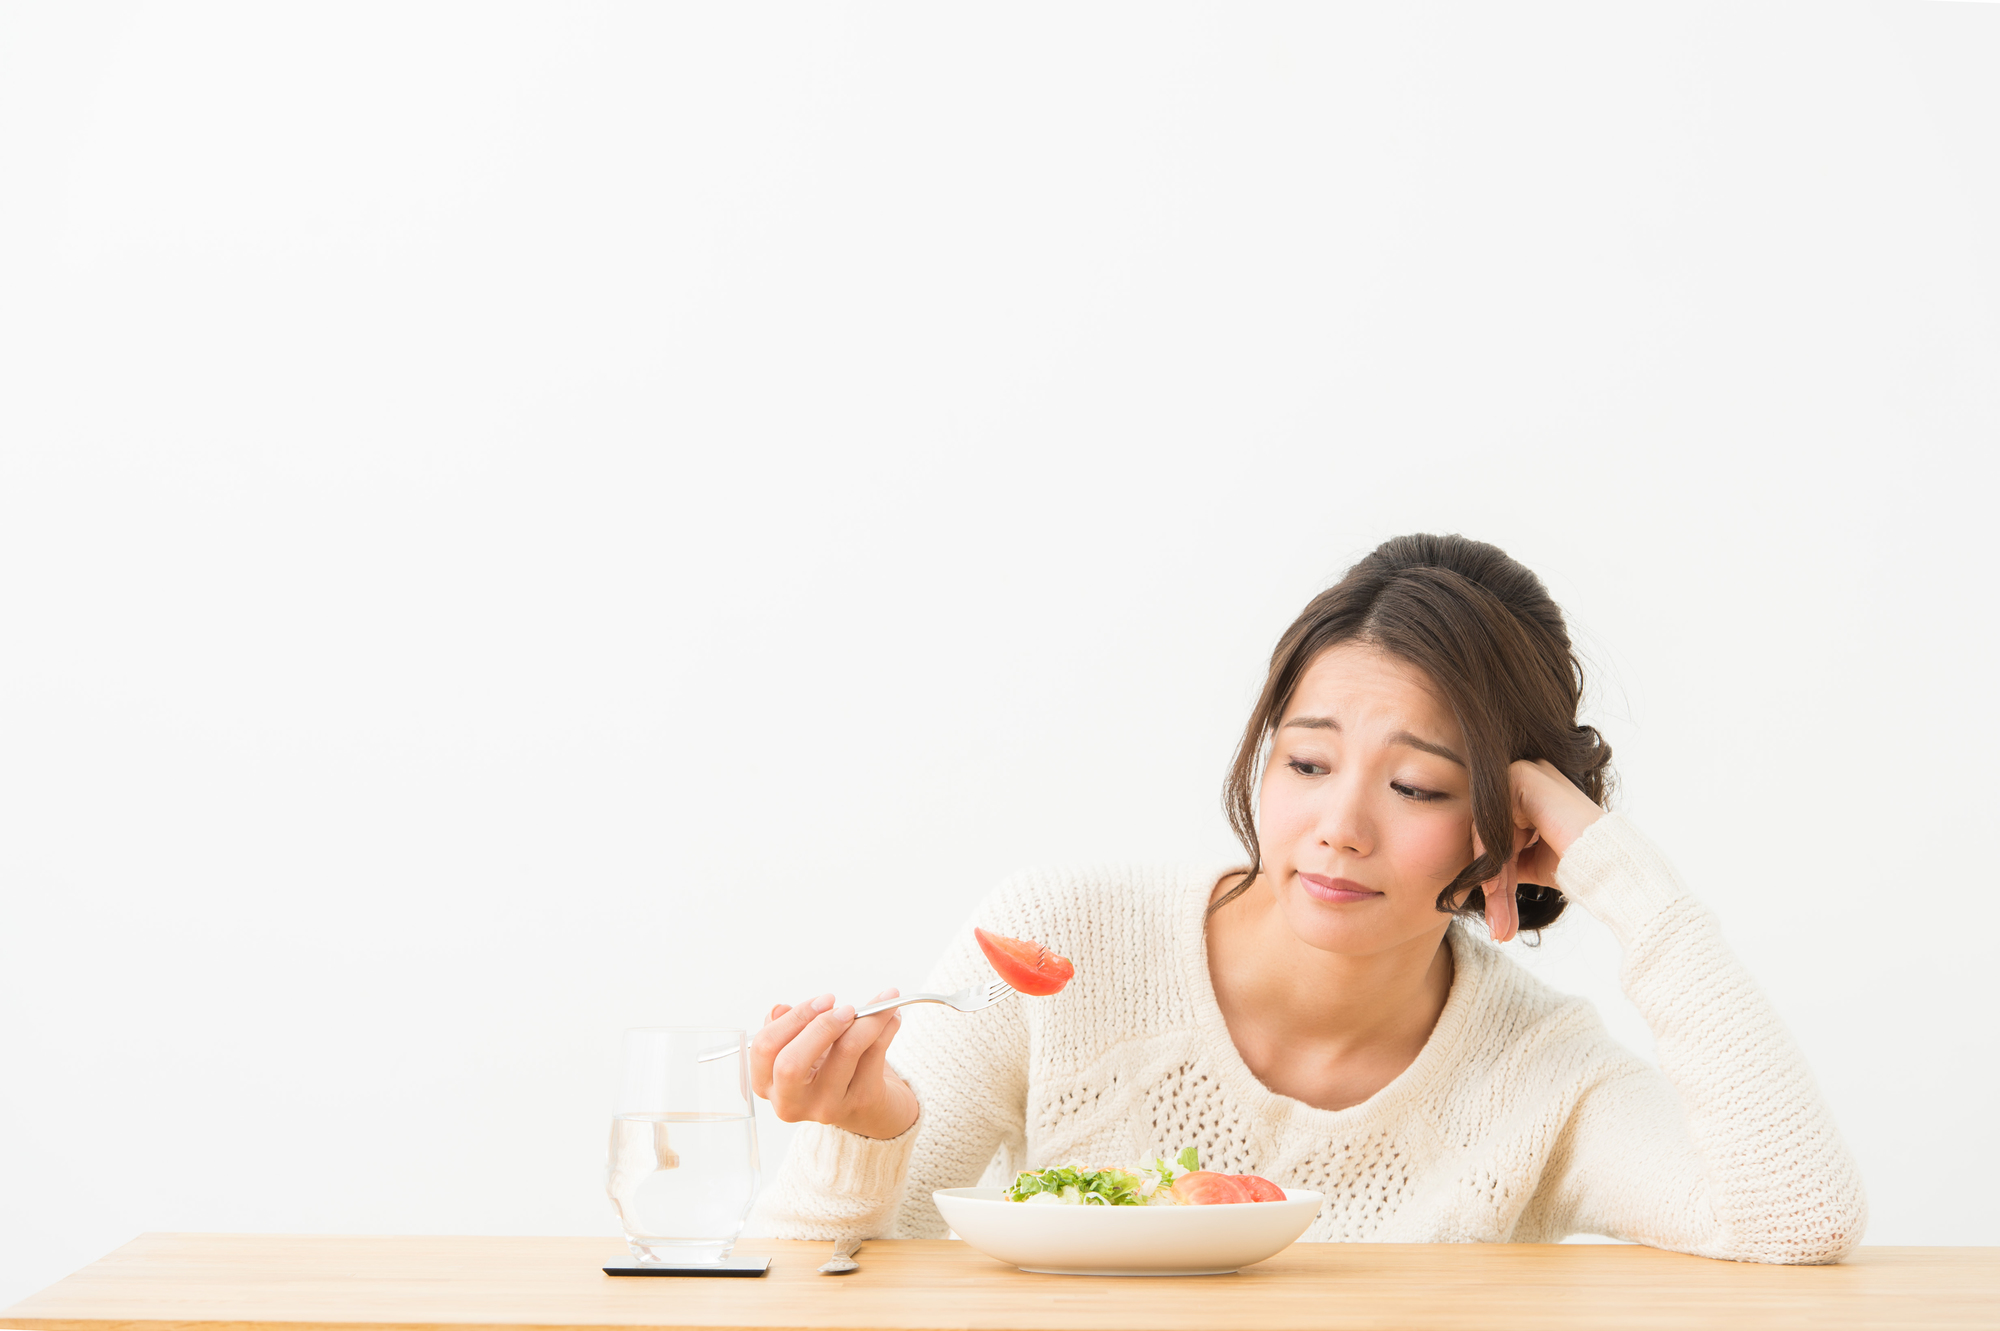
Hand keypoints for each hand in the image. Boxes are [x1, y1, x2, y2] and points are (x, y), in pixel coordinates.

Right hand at [749, 990, 919, 1140]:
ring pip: (845, 1051)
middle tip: (846, 1007)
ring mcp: (826, 1106)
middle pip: (791, 1062)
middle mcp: (790, 1102)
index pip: (765, 1049)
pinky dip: (886, 1028)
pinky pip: (875, 1055)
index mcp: (768, 1084)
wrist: (867, 1107)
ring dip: (867, 1019)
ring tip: (882, 1003)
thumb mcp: (801, 1050)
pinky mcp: (859, 1102)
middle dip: (819, 1026)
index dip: (792, 1019)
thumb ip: (785, 1030)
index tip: (822, 1000)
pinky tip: (892, 1017)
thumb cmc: (828, 1070)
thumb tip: (779, 1010)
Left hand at [1474, 759, 1603, 941]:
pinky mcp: (1521, 776)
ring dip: (1490, 877)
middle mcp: (1526, 774)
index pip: (1495, 832)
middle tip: (1498, 926)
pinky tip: (1494, 888)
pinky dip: (1488, 855)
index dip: (1493, 873)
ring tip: (1499, 916)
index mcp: (1530, 792)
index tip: (1497, 914)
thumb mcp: (1530, 861)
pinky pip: (1488, 820)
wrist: (1608, 866)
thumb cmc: (1576, 863)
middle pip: (1489, 832)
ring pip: (1487, 830)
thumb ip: (1503, 858)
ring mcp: (1523, 771)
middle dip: (1492, 882)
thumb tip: (1476, 872)